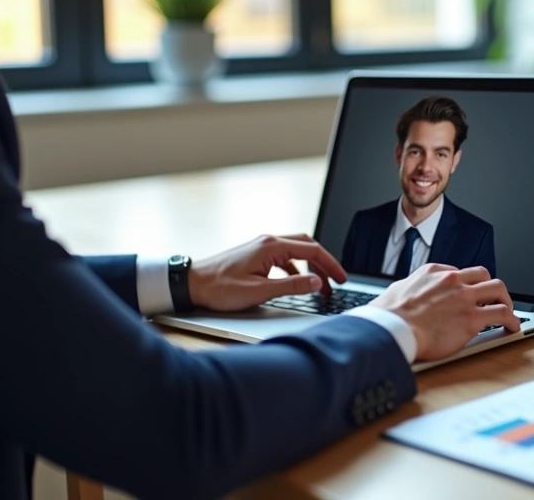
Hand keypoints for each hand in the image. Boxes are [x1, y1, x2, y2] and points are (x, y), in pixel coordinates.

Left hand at [188, 234, 345, 311]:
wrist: (191, 283)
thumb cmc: (220, 288)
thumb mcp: (260, 291)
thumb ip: (292, 287)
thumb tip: (318, 283)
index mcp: (272, 247)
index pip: (312, 250)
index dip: (331, 265)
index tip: (342, 279)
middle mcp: (268, 241)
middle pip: (307, 246)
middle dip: (324, 263)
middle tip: (337, 280)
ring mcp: (261, 247)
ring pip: (295, 251)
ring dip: (311, 266)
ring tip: (321, 285)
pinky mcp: (255, 255)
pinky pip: (283, 257)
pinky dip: (296, 268)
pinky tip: (297, 282)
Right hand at [370, 264, 520, 361]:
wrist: (391, 330)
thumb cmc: (389, 316)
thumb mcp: (398, 290)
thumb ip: (411, 288)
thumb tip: (410, 294)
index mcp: (433, 272)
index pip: (460, 272)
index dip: (468, 285)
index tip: (471, 294)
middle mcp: (452, 281)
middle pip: (484, 276)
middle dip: (491, 288)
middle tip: (493, 299)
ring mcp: (464, 298)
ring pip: (498, 289)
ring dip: (506, 300)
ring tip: (508, 312)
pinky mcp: (472, 318)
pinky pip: (502, 314)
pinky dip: (512, 320)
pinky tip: (512, 327)